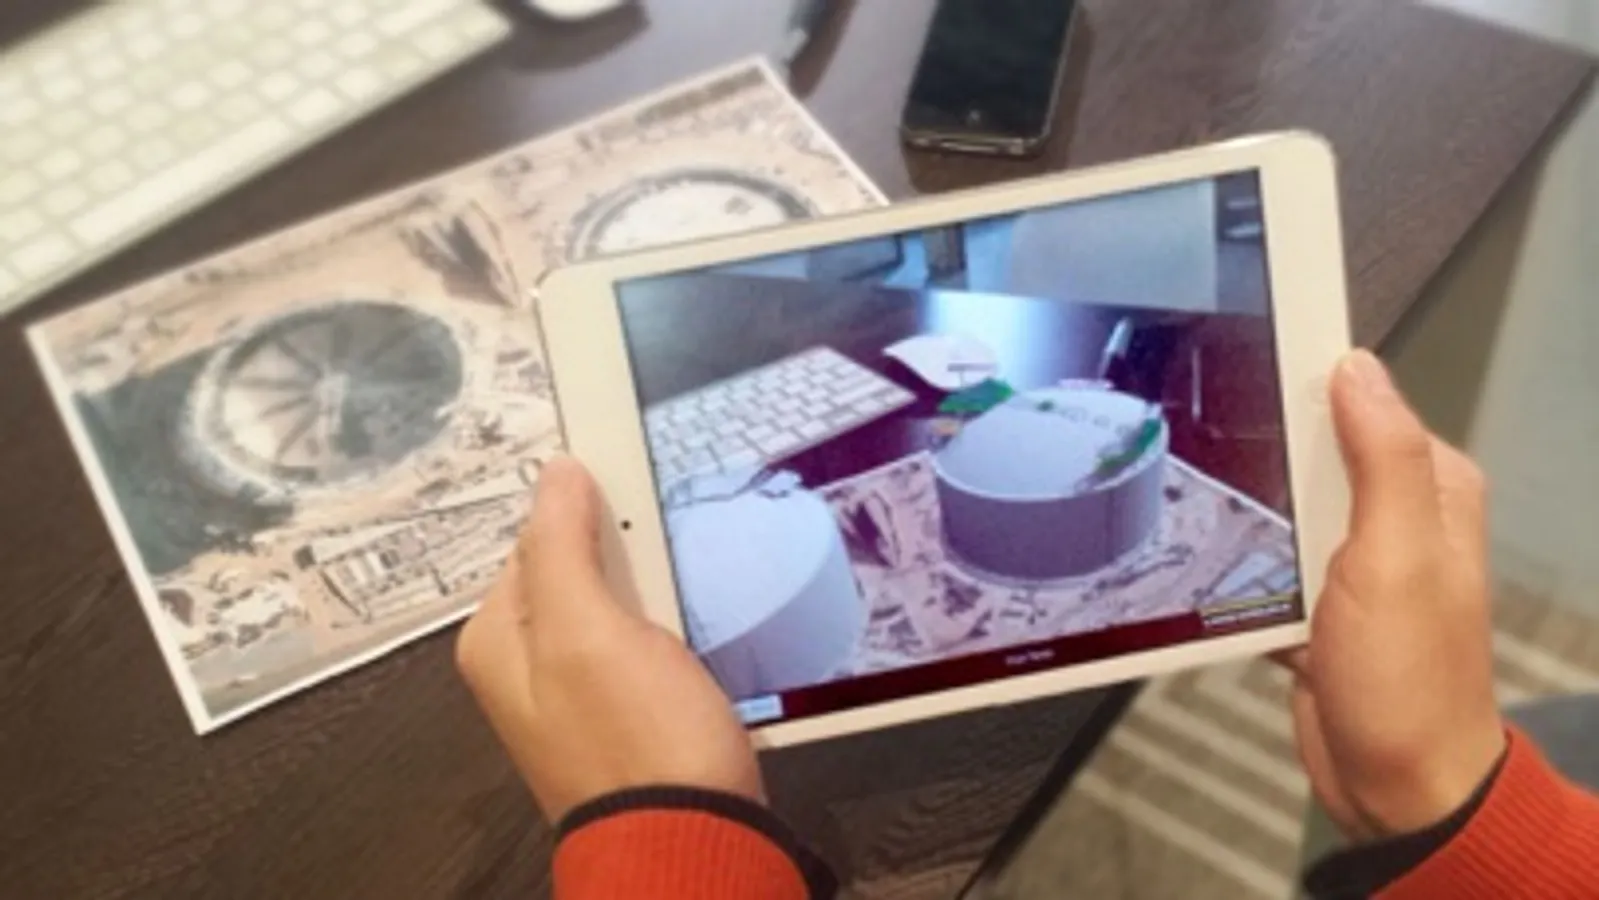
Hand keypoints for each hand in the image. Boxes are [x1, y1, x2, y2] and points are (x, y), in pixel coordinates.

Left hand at [456, 456, 762, 821]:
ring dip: (661, 593)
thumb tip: (555, 474)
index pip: (536, 534)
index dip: (588, 508)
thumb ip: (559, 547)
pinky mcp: (633, 710)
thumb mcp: (585, 631)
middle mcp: (530, 666)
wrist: (697, 843)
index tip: (635, 488)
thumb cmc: (637, 745)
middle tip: (669, 565)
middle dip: (632, 557)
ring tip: (688, 608)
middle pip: (583, 568)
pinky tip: (698, 641)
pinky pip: (651, 642)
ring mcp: (583, 691)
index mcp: (500, 640)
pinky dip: (677, 629)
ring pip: (624, 603)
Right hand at [1279, 350, 1505, 840]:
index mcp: (1431, 490)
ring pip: (1279, 508)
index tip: (1254, 371)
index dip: (1310, 384)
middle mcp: (1397, 518)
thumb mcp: (1399, 558)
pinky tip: (1230, 585)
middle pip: (1310, 454)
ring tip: (1238, 545)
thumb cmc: (1409, 685)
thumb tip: (1356, 368)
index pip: (1366, 403)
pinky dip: (1241, 572)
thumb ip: (1383, 460)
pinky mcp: (1317, 601)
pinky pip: (1264, 563)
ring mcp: (1354, 561)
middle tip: (1242, 487)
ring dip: (1250, 525)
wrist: (1392, 787)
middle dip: (1266, 465)